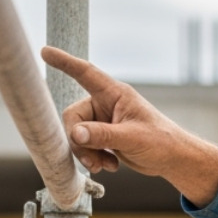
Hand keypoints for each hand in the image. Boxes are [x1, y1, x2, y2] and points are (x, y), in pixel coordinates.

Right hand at [40, 46, 217, 204]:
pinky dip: (93, 158)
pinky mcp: (103, 136)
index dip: (65, 62)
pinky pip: (84, 145)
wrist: (172, 159)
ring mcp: (103, 121)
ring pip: (76, 135)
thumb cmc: (161, 141)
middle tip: (93, 161)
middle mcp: (105, 104)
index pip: (86, 73)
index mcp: (115, 94)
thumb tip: (74, 133)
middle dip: (78, 141)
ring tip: (106, 166)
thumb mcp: (131, 138)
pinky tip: (110, 166)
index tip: (45, 51)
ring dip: (86, 153)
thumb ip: (102, 135)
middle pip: (73, 117)